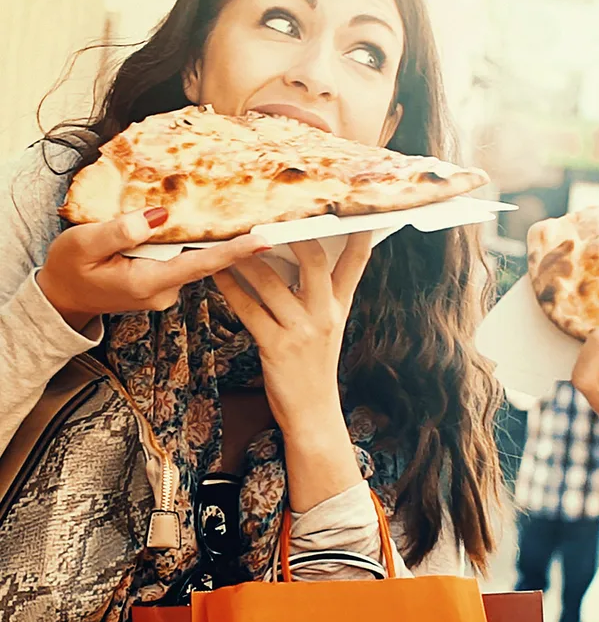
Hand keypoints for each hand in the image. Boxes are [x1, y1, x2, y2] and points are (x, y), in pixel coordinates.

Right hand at [37, 208, 267, 330]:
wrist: (60, 297)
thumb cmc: (68, 268)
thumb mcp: (84, 243)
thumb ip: (121, 230)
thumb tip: (159, 216)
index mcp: (148, 283)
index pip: (201, 265)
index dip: (235, 252)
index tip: (263, 241)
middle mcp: (164, 291)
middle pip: (204, 261)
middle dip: (230, 240)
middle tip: (261, 217)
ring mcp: (165, 290)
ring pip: (193, 258)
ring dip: (206, 239)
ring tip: (229, 214)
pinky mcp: (163, 284)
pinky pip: (183, 260)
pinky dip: (188, 244)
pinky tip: (191, 227)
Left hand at [212, 232, 372, 436]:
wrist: (314, 413)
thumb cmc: (316, 367)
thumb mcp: (330, 328)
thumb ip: (322, 296)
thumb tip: (299, 258)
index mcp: (341, 307)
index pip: (357, 263)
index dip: (358, 234)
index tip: (355, 207)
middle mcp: (325, 315)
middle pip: (314, 261)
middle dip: (295, 233)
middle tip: (275, 212)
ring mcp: (301, 331)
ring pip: (272, 282)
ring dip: (248, 258)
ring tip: (232, 238)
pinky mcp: (276, 346)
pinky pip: (248, 309)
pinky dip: (231, 288)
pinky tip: (217, 274)